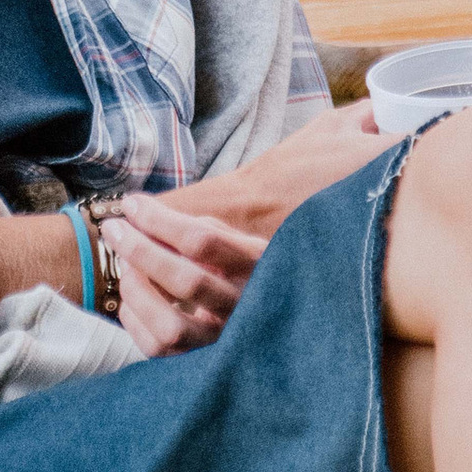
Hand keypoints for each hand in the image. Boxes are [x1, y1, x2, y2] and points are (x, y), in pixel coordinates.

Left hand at [121, 105, 405, 332]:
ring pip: (171, 326)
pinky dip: (139, 327)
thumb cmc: (314, 240)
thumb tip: (357, 109)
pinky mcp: (216, 362)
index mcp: (272, 260)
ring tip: (122, 261)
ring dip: (136, 290)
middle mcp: (256, 303)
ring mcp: (236, 338)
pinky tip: (129, 300)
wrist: (331, 320)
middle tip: (113, 225)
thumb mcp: (321, 192)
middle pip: (183, 279)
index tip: (131, 202)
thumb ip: (335, 149)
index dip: (159, 218)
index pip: (204, 239)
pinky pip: (166, 354)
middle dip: (137, 248)